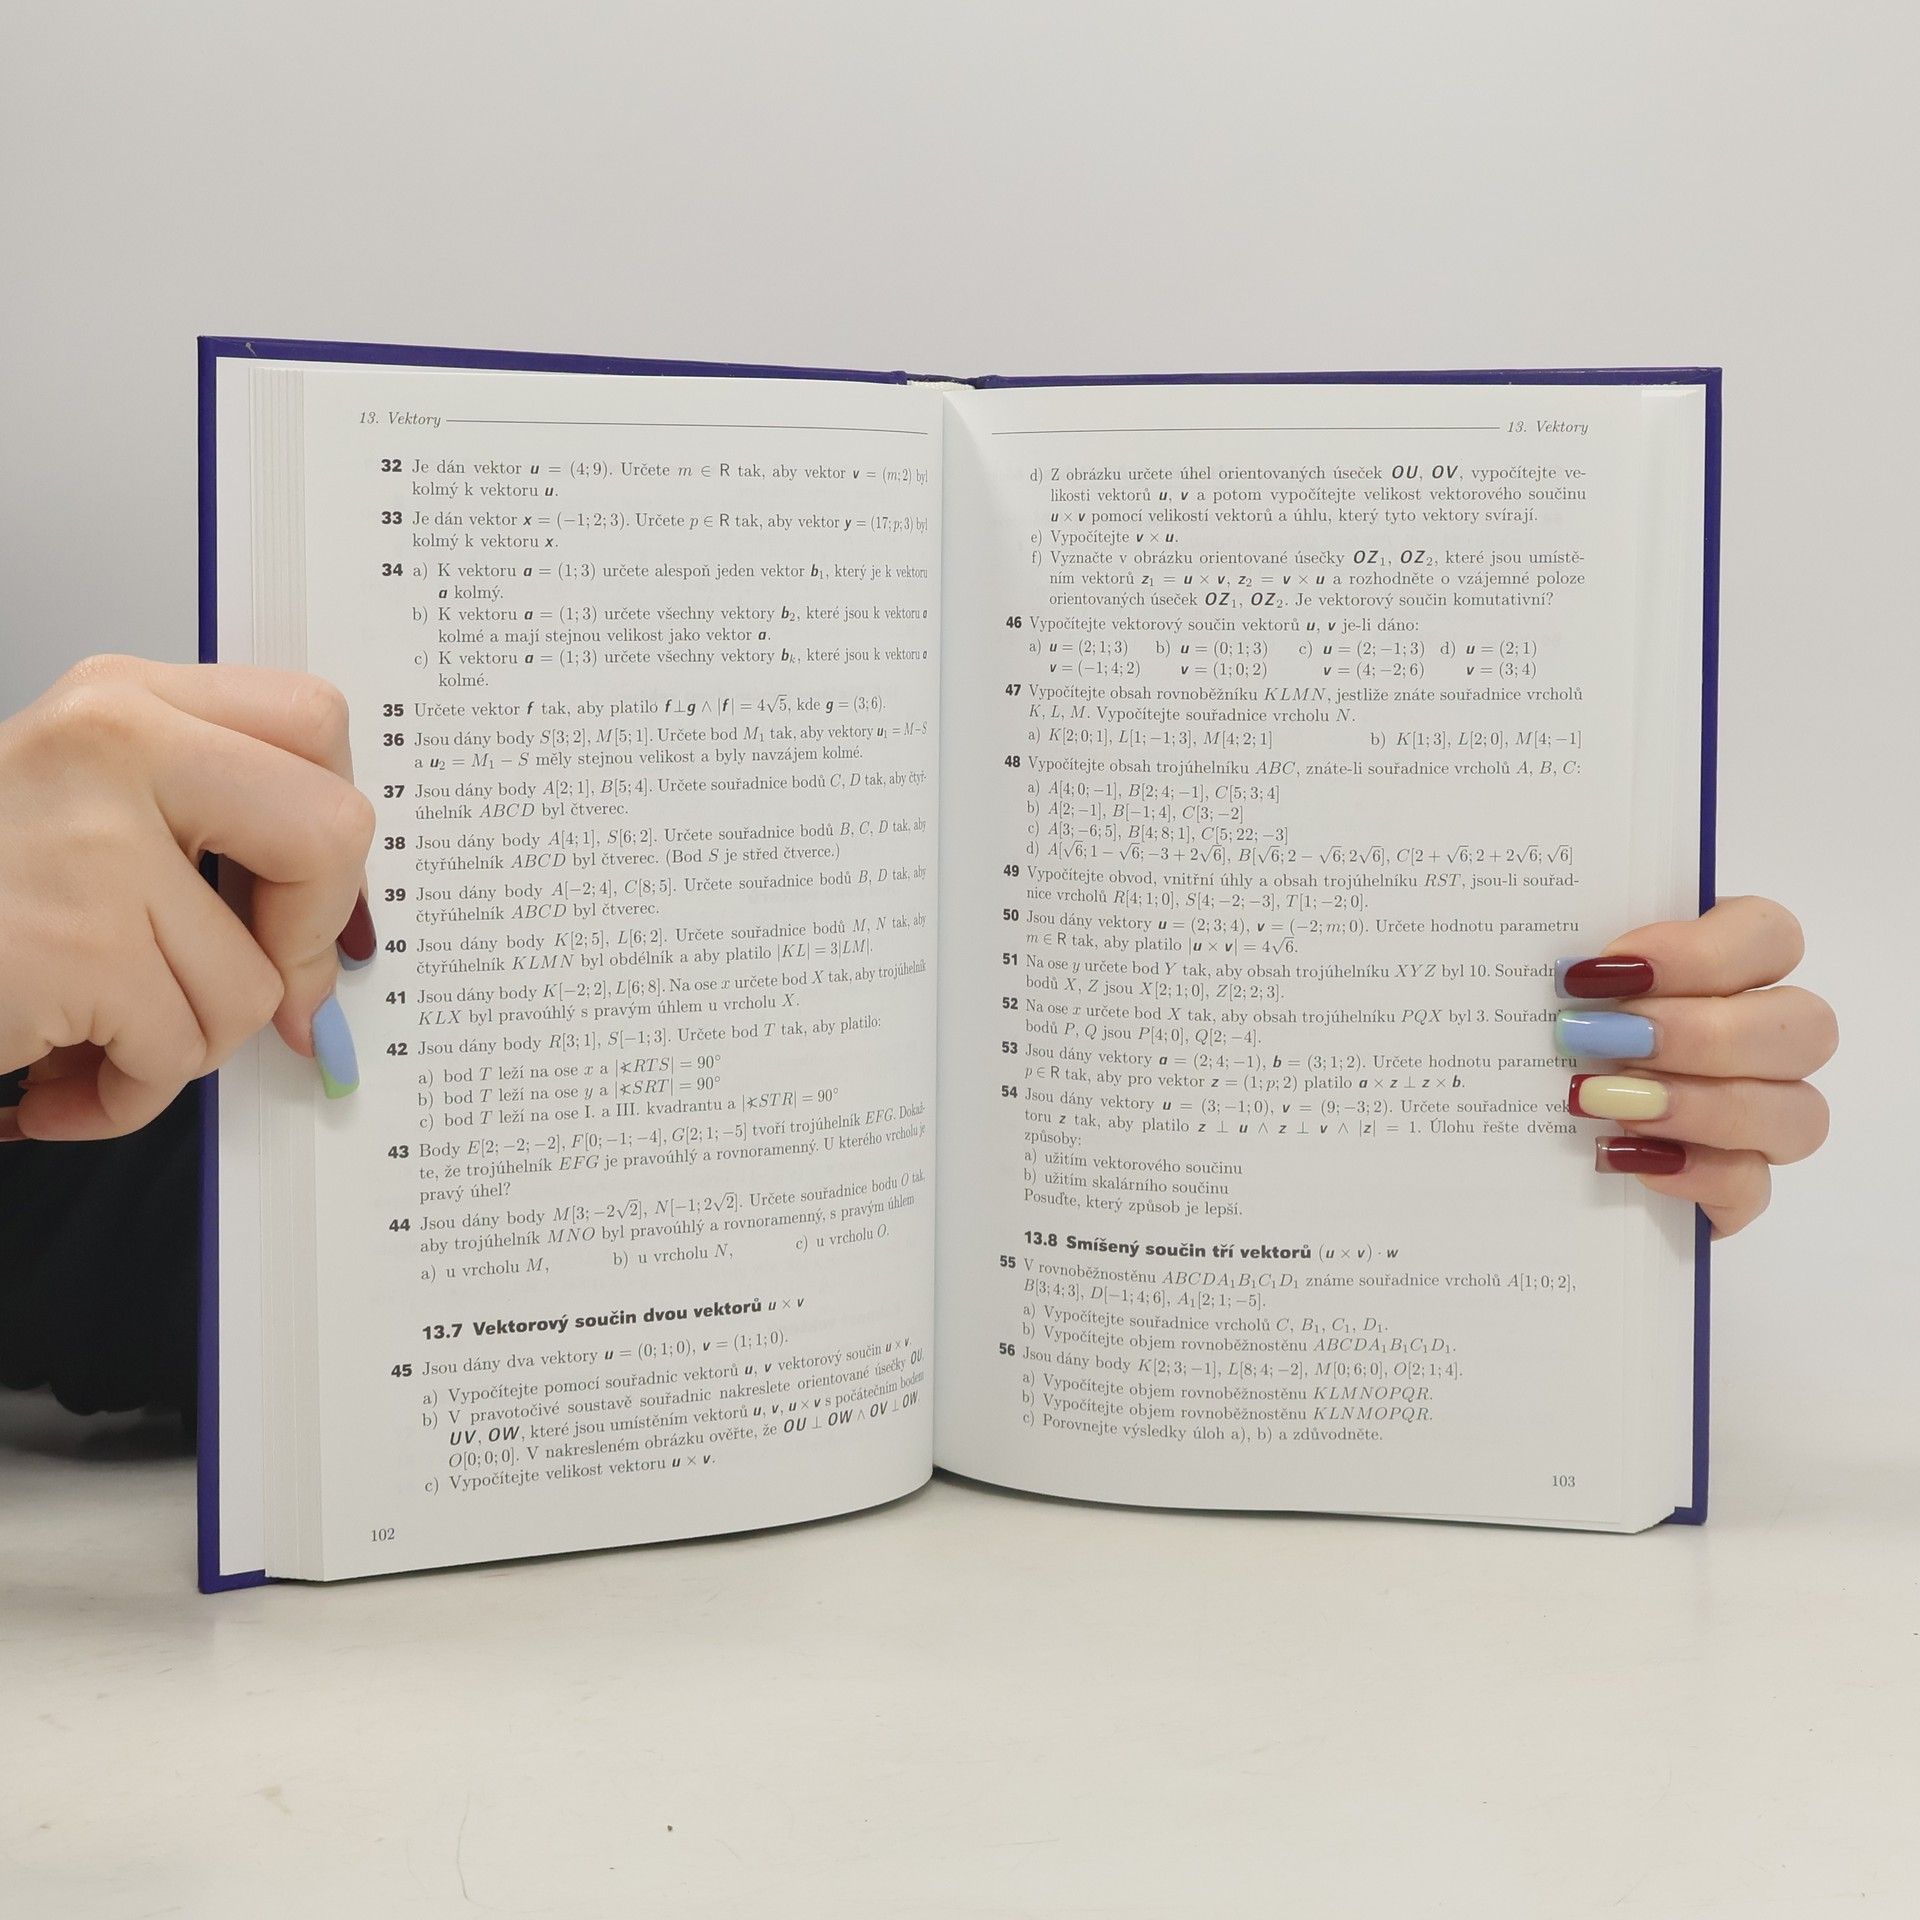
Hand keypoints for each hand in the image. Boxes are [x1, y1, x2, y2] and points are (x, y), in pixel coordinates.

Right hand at [0, 655, 374, 1140]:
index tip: (309, 900)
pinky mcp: (70, 945)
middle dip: (308, 938)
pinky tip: (57, 1074)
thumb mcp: (81, 820)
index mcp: (122, 701)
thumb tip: (335, 942)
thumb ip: (203, 841)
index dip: (333, 832)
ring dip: (183, 1044)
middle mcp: (109, 743)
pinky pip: (181, 1052)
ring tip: (95, 1034)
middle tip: (267, 989)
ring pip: (255, 979)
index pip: (315, 721)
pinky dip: (127, 1095)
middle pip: (333, 829)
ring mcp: (88, 842)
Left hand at [1554, 896, 1835, 1237]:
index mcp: (1727, 965)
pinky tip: (1623, 1158)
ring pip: (1800, 1115)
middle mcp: (1765, 1041)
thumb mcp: (1550, 980)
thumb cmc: (1541, 1028)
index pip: (1770, 936)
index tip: (1611, 971)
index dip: (1703, 952)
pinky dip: (1694, 1175)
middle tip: (1609, 1042)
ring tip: (1605, 1102)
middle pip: (1808, 1027)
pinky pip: (1752, 1190)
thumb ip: (1572, 957)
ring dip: (1703, 1106)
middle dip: (1704, 1034)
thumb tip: (1564, 962)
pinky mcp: (1734, 1187)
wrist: (1516, 1128)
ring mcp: (1762, 1120)